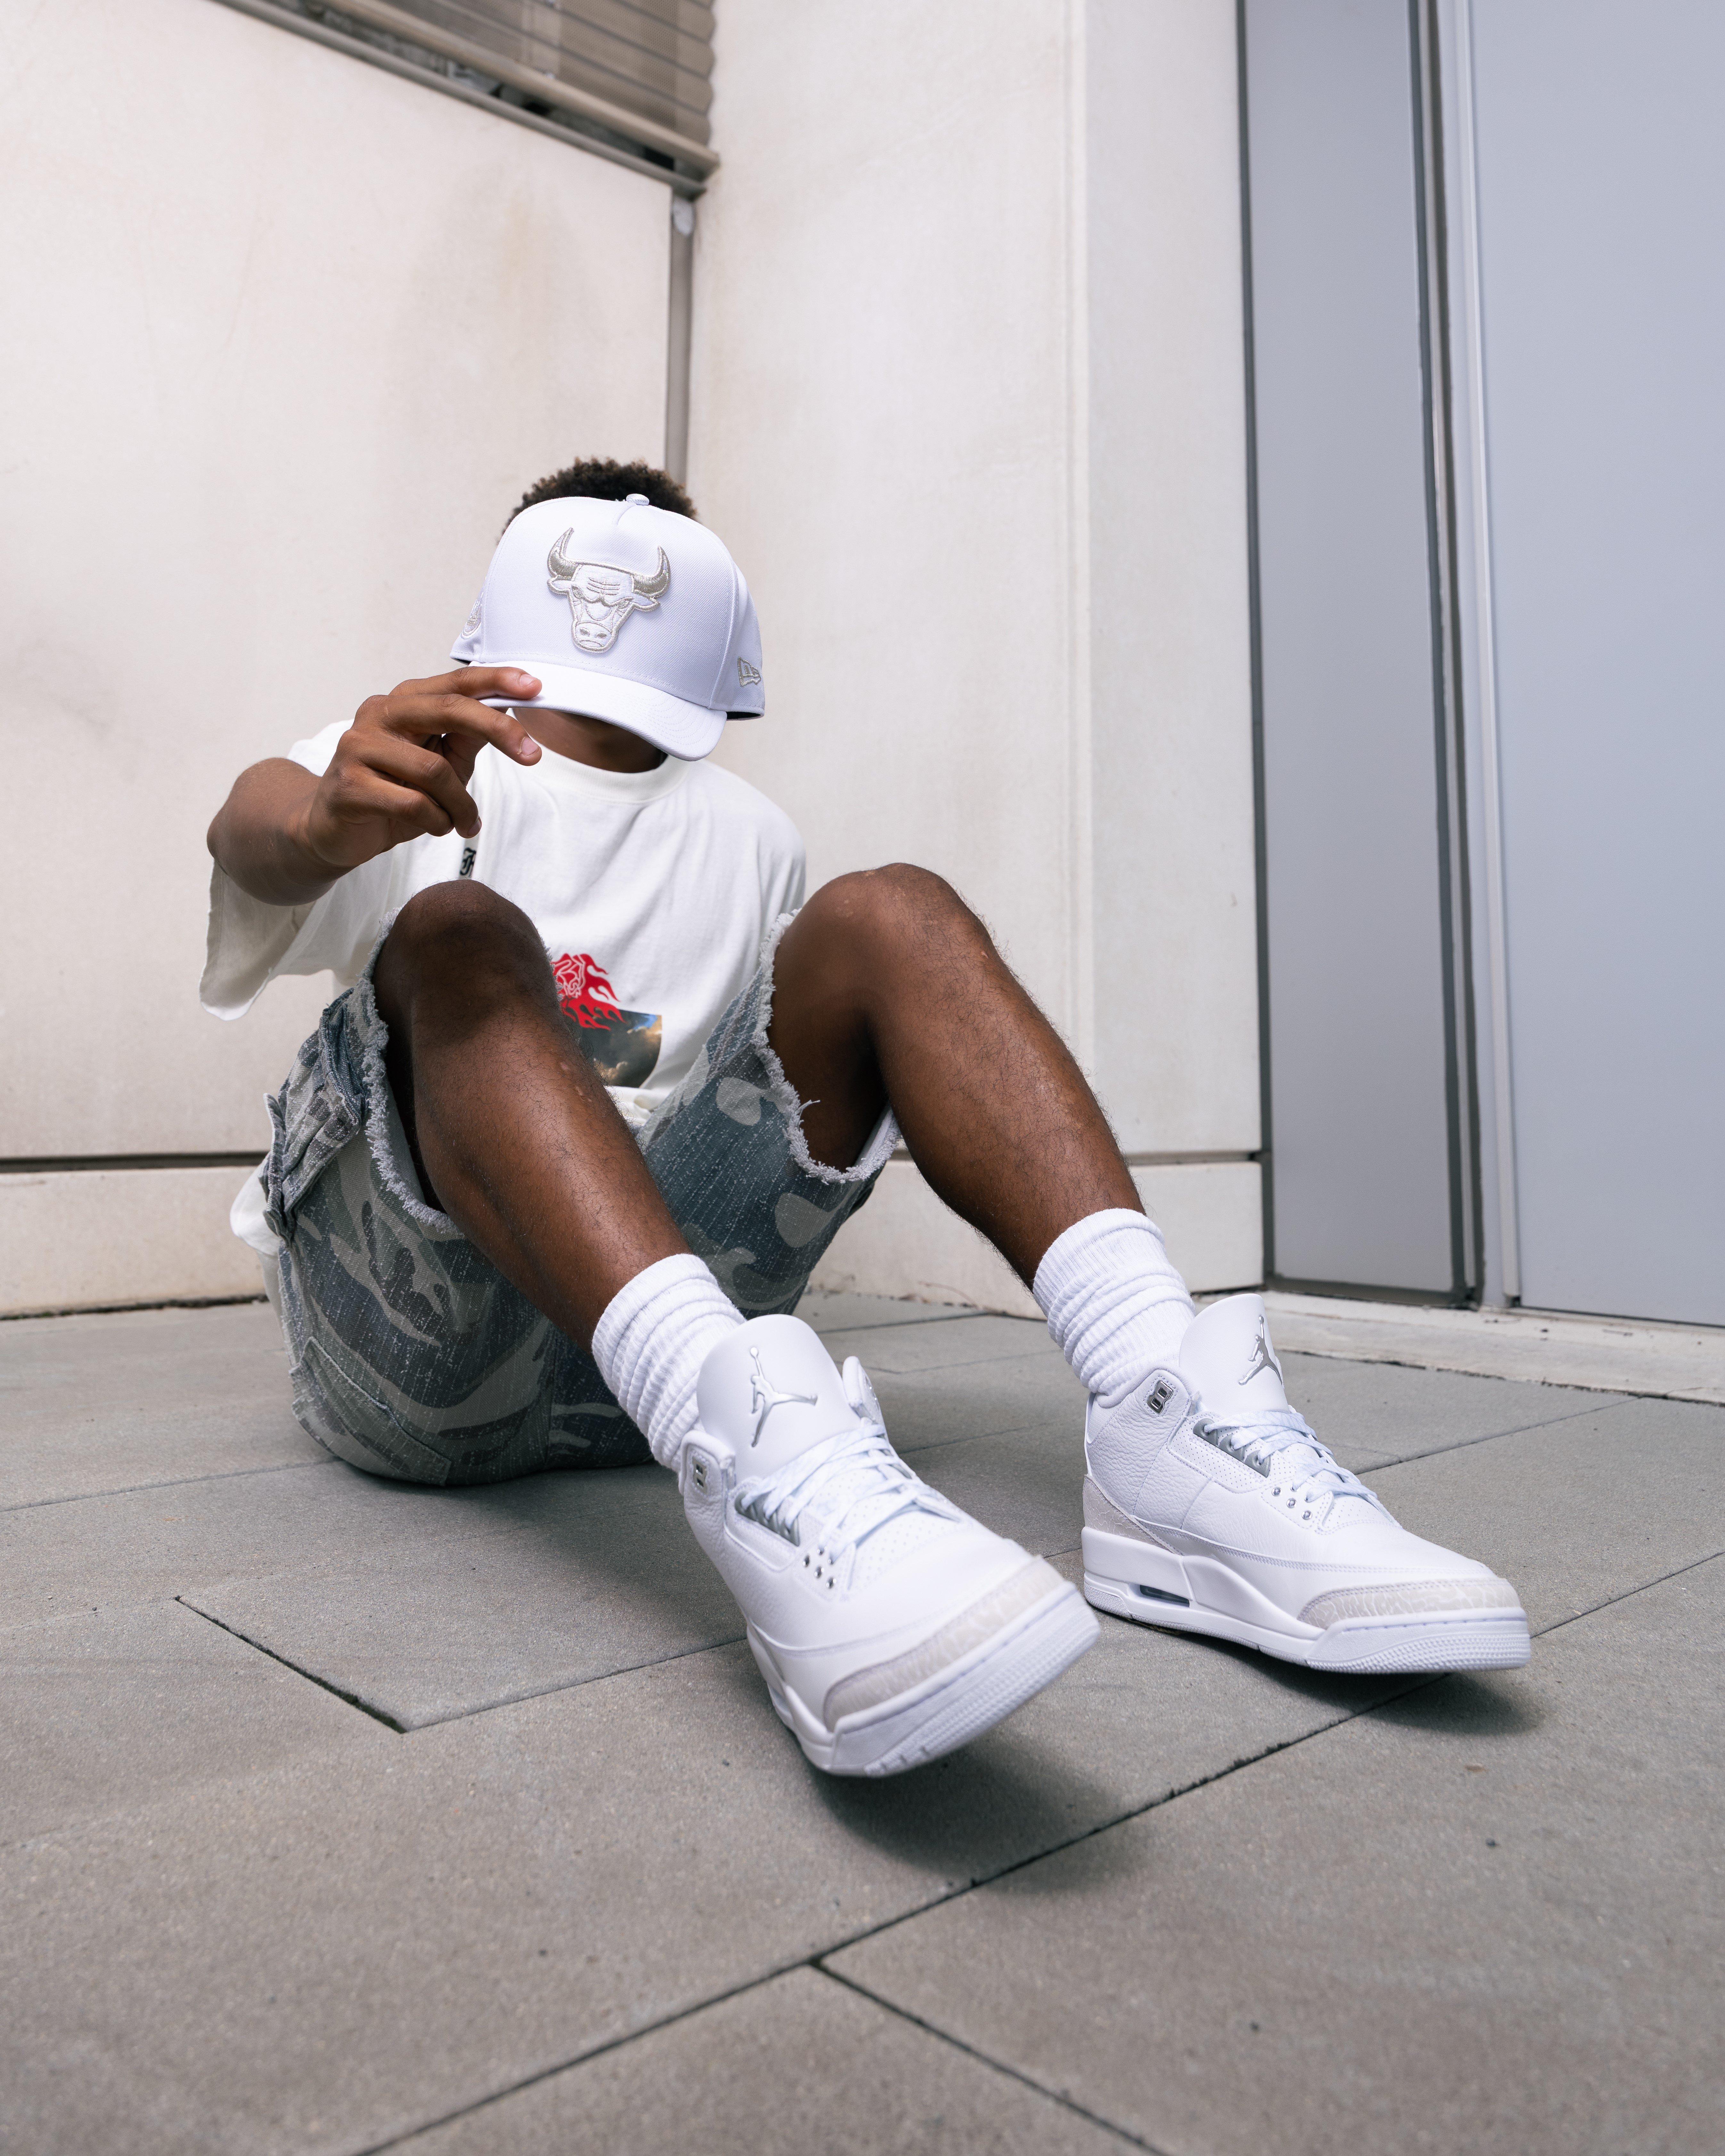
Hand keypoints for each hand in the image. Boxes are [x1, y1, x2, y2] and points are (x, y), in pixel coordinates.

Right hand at [292, 668, 543, 875]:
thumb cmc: (390, 792)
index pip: (454, 683)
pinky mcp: (349, 785)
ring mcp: (358, 748)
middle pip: (449, 710)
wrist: (333, 830)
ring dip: (461, 804)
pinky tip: (437, 826)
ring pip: (434, 771)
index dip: (495, 681)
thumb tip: (508, 710)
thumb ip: (466, 736)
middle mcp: (378, 715)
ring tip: (463, 821)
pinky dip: (436, 821)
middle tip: (531, 756)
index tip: (534, 687)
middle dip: (498, 730)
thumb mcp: (439, 761)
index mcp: (401, 703)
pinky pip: (412, 804)